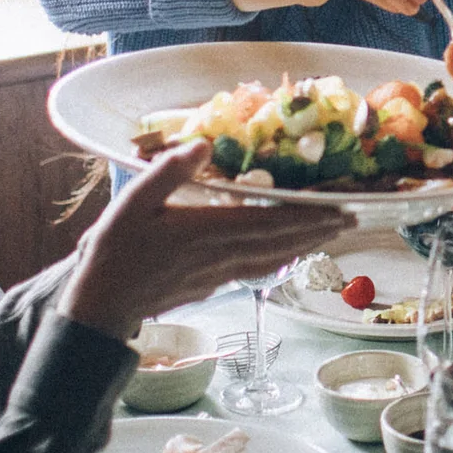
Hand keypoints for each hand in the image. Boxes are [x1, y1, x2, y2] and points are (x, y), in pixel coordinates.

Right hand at [59, 142, 345, 341]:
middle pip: (282, 240)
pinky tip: (286, 254)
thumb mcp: (135, 201)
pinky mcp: (211, 286)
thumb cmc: (115, 252)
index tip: (342, 209)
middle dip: (320, 229)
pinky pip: (257, 267)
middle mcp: (223, 254)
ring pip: (273, 256)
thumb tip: (203, 144)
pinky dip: (280, 257)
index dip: (310, 216)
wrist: (100, 308)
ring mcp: (219, 274)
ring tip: (331, 234)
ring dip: (305, 244)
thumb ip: (170, 171)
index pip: (273, 222)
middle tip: (353, 220)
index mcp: (210, 230)